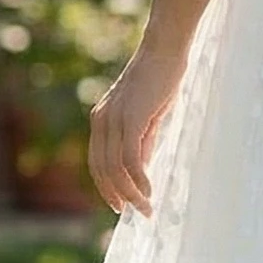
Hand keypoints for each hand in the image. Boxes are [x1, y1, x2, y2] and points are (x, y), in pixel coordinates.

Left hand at [88, 32, 188, 215]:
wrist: (164, 50)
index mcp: (102, 119)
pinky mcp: (130, 119)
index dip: (107, 186)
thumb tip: (140, 168)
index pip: (97, 162)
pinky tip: (148, 190)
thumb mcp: (147, 115)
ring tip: (146, 207)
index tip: (121, 204)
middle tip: (136, 212)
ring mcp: (114, 119)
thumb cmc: (160, 80)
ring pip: (115, 168)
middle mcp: (102, 120)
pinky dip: (138, 179)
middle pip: (102, 170)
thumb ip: (141, 139)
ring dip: (130, 192)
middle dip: (118, 195)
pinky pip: (129, 159)